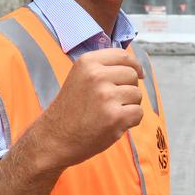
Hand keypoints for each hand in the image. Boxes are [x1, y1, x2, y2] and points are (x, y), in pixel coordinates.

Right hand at [36, 48, 143, 170]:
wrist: (55, 139)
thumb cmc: (72, 109)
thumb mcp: (81, 77)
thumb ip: (104, 69)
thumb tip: (137, 69)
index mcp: (87, 62)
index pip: (123, 56)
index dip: (135, 65)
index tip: (139, 74)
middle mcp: (96, 76)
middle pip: (132, 75)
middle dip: (129, 88)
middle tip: (113, 101)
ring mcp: (106, 96)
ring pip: (137, 94)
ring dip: (129, 105)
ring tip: (110, 113)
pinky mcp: (115, 117)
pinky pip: (138, 113)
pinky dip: (131, 120)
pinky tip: (114, 124)